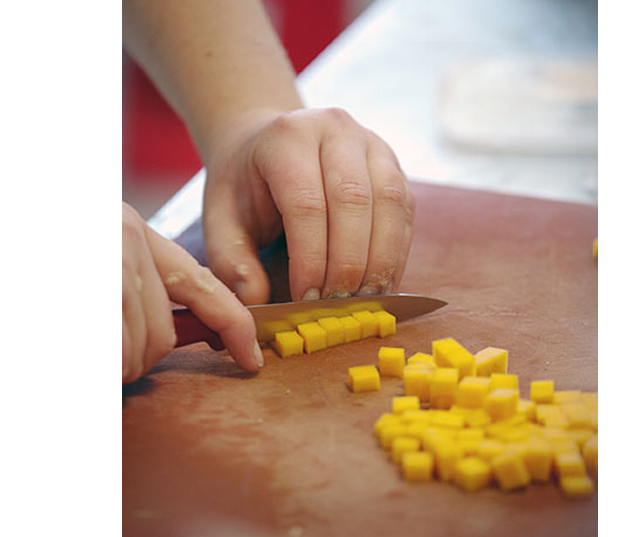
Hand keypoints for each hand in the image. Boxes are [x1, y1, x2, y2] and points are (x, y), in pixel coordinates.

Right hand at [122, 202, 261, 384]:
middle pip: (166, 333)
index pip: (205, 286)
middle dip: (146, 354)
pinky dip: (117, 365)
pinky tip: (111, 355)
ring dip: (126, 361)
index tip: (251, 358)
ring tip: (115, 346)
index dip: (235, 327)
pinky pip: (124, 355)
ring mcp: (116, 266)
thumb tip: (206, 330)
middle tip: (124, 351)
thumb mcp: (119, 261)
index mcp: (138, 233)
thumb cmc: (59, 264)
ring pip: (146, 348)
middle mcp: (129, 241)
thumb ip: (156, 285)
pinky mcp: (107, 288)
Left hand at [202, 107, 414, 304]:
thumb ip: (231, 261)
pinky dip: (397, 253)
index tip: (306, 298)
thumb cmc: (244, 185)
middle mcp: (335, 130)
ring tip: (363, 299)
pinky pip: (405, 212)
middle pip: (354, 201)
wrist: (266, 144)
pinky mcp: (394, 166)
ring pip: (390, 204)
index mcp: (287, 137)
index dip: (311, 258)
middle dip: (348, 263)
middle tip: (336, 304)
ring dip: (381, 260)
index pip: (307, 203)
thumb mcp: (220, 219)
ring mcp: (372, 145)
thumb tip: (255, 301)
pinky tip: (380, 283)